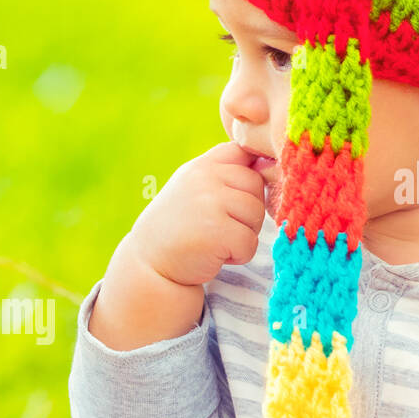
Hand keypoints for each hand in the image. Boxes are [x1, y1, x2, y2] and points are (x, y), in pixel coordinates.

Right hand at [128, 141, 268, 288]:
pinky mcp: (218, 232)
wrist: (149, 265)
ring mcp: (211, 203)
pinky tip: (215, 255)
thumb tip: (269, 164)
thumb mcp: (193, 189)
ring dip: (244, 234)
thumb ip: (224, 174)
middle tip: (221, 227)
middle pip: (256, 185)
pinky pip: (250, 242)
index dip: (248, 175)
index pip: (242, 152)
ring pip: (256, 214)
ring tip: (217, 241)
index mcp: (200, 166)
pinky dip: (239, 255)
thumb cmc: (179, 228)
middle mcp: (205, 178)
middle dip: (247, 211)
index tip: (233, 198)